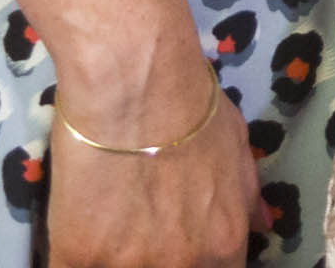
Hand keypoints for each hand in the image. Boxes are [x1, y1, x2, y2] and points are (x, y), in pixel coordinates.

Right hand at [40, 74, 255, 267]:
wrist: (133, 85)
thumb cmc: (191, 107)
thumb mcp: (237, 147)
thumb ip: (245, 197)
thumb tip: (259, 226)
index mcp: (222, 243)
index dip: (199, 262)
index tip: (179, 249)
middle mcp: (180, 263)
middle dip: (155, 258)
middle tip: (141, 228)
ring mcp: (126, 265)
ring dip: (115, 257)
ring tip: (112, 225)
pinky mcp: (76, 257)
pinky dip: (75, 256)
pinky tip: (77, 235)